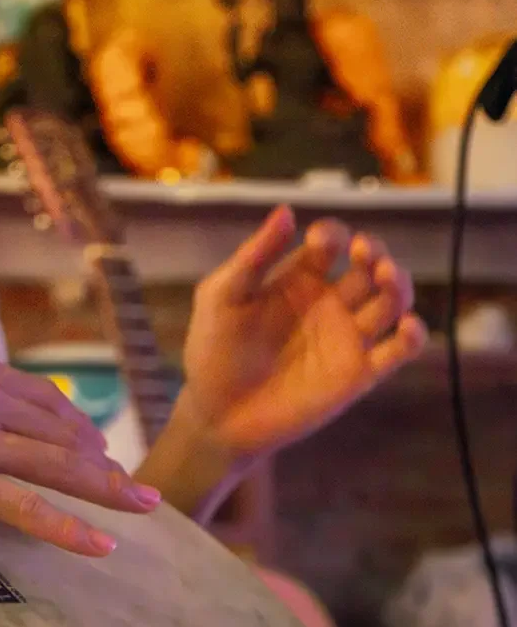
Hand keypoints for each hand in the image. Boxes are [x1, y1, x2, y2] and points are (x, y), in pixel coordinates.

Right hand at [0, 311, 160, 555]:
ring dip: (108, 489)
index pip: (40, 398)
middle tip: (135, 484)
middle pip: (62, 434)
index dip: (75, 425)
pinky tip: (102, 544)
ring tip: (142, 506)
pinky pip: (25, 508)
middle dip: (104, 461)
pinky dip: (69, 529)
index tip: (97, 444)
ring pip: (58, 466)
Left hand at [183, 206, 427, 453]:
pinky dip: (414, 336)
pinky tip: (407, 326)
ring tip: (388, 275)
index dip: (332, 234)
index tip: (319, 241)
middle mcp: (328, 303)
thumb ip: (253, 256)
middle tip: (365, 251)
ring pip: (391, 301)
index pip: (330, 242)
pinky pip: (398, 351)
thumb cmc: (213, 352)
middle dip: (374, 250)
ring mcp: (345, 337)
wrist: (218, 415)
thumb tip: (287, 211)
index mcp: (298, 278)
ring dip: (399, 283)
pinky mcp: (358, 374)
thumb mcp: (223, 297)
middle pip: (369, 265)